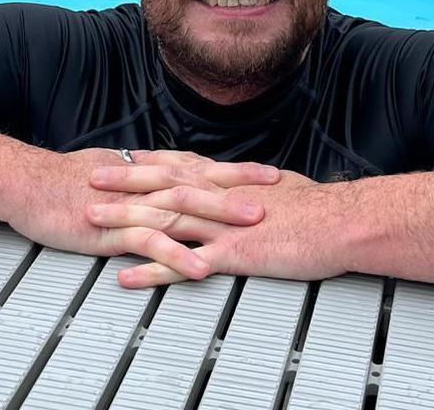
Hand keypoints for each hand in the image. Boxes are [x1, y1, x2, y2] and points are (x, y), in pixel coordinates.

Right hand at [6, 148, 280, 280]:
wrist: (25, 183)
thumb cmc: (65, 180)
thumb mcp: (113, 171)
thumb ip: (147, 174)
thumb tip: (176, 174)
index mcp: (146, 169)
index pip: (201, 167)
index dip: (236, 170)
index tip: (270, 174)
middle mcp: (143, 183)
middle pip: (199, 183)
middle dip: (239, 189)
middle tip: (276, 196)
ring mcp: (128, 205)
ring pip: (180, 208)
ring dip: (217, 216)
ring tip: (250, 227)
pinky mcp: (110, 229)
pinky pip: (148, 242)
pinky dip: (175, 254)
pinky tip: (198, 266)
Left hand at [88, 164, 350, 287]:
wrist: (341, 223)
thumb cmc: (320, 208)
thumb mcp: (284, 188)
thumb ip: (259, 187)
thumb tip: (255, 182)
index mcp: (232, 183)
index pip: (183, 167)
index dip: (151, 162)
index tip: (125, 157)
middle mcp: (220, 199)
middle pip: (163, 186)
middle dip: (124, 181)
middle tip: (91, 178)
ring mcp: (222, 226)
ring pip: (163, 218)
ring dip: (125, 218)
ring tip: (92, 220)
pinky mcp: (230, 255)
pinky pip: (182, 264)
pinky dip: (151, 269)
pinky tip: (126, 275)